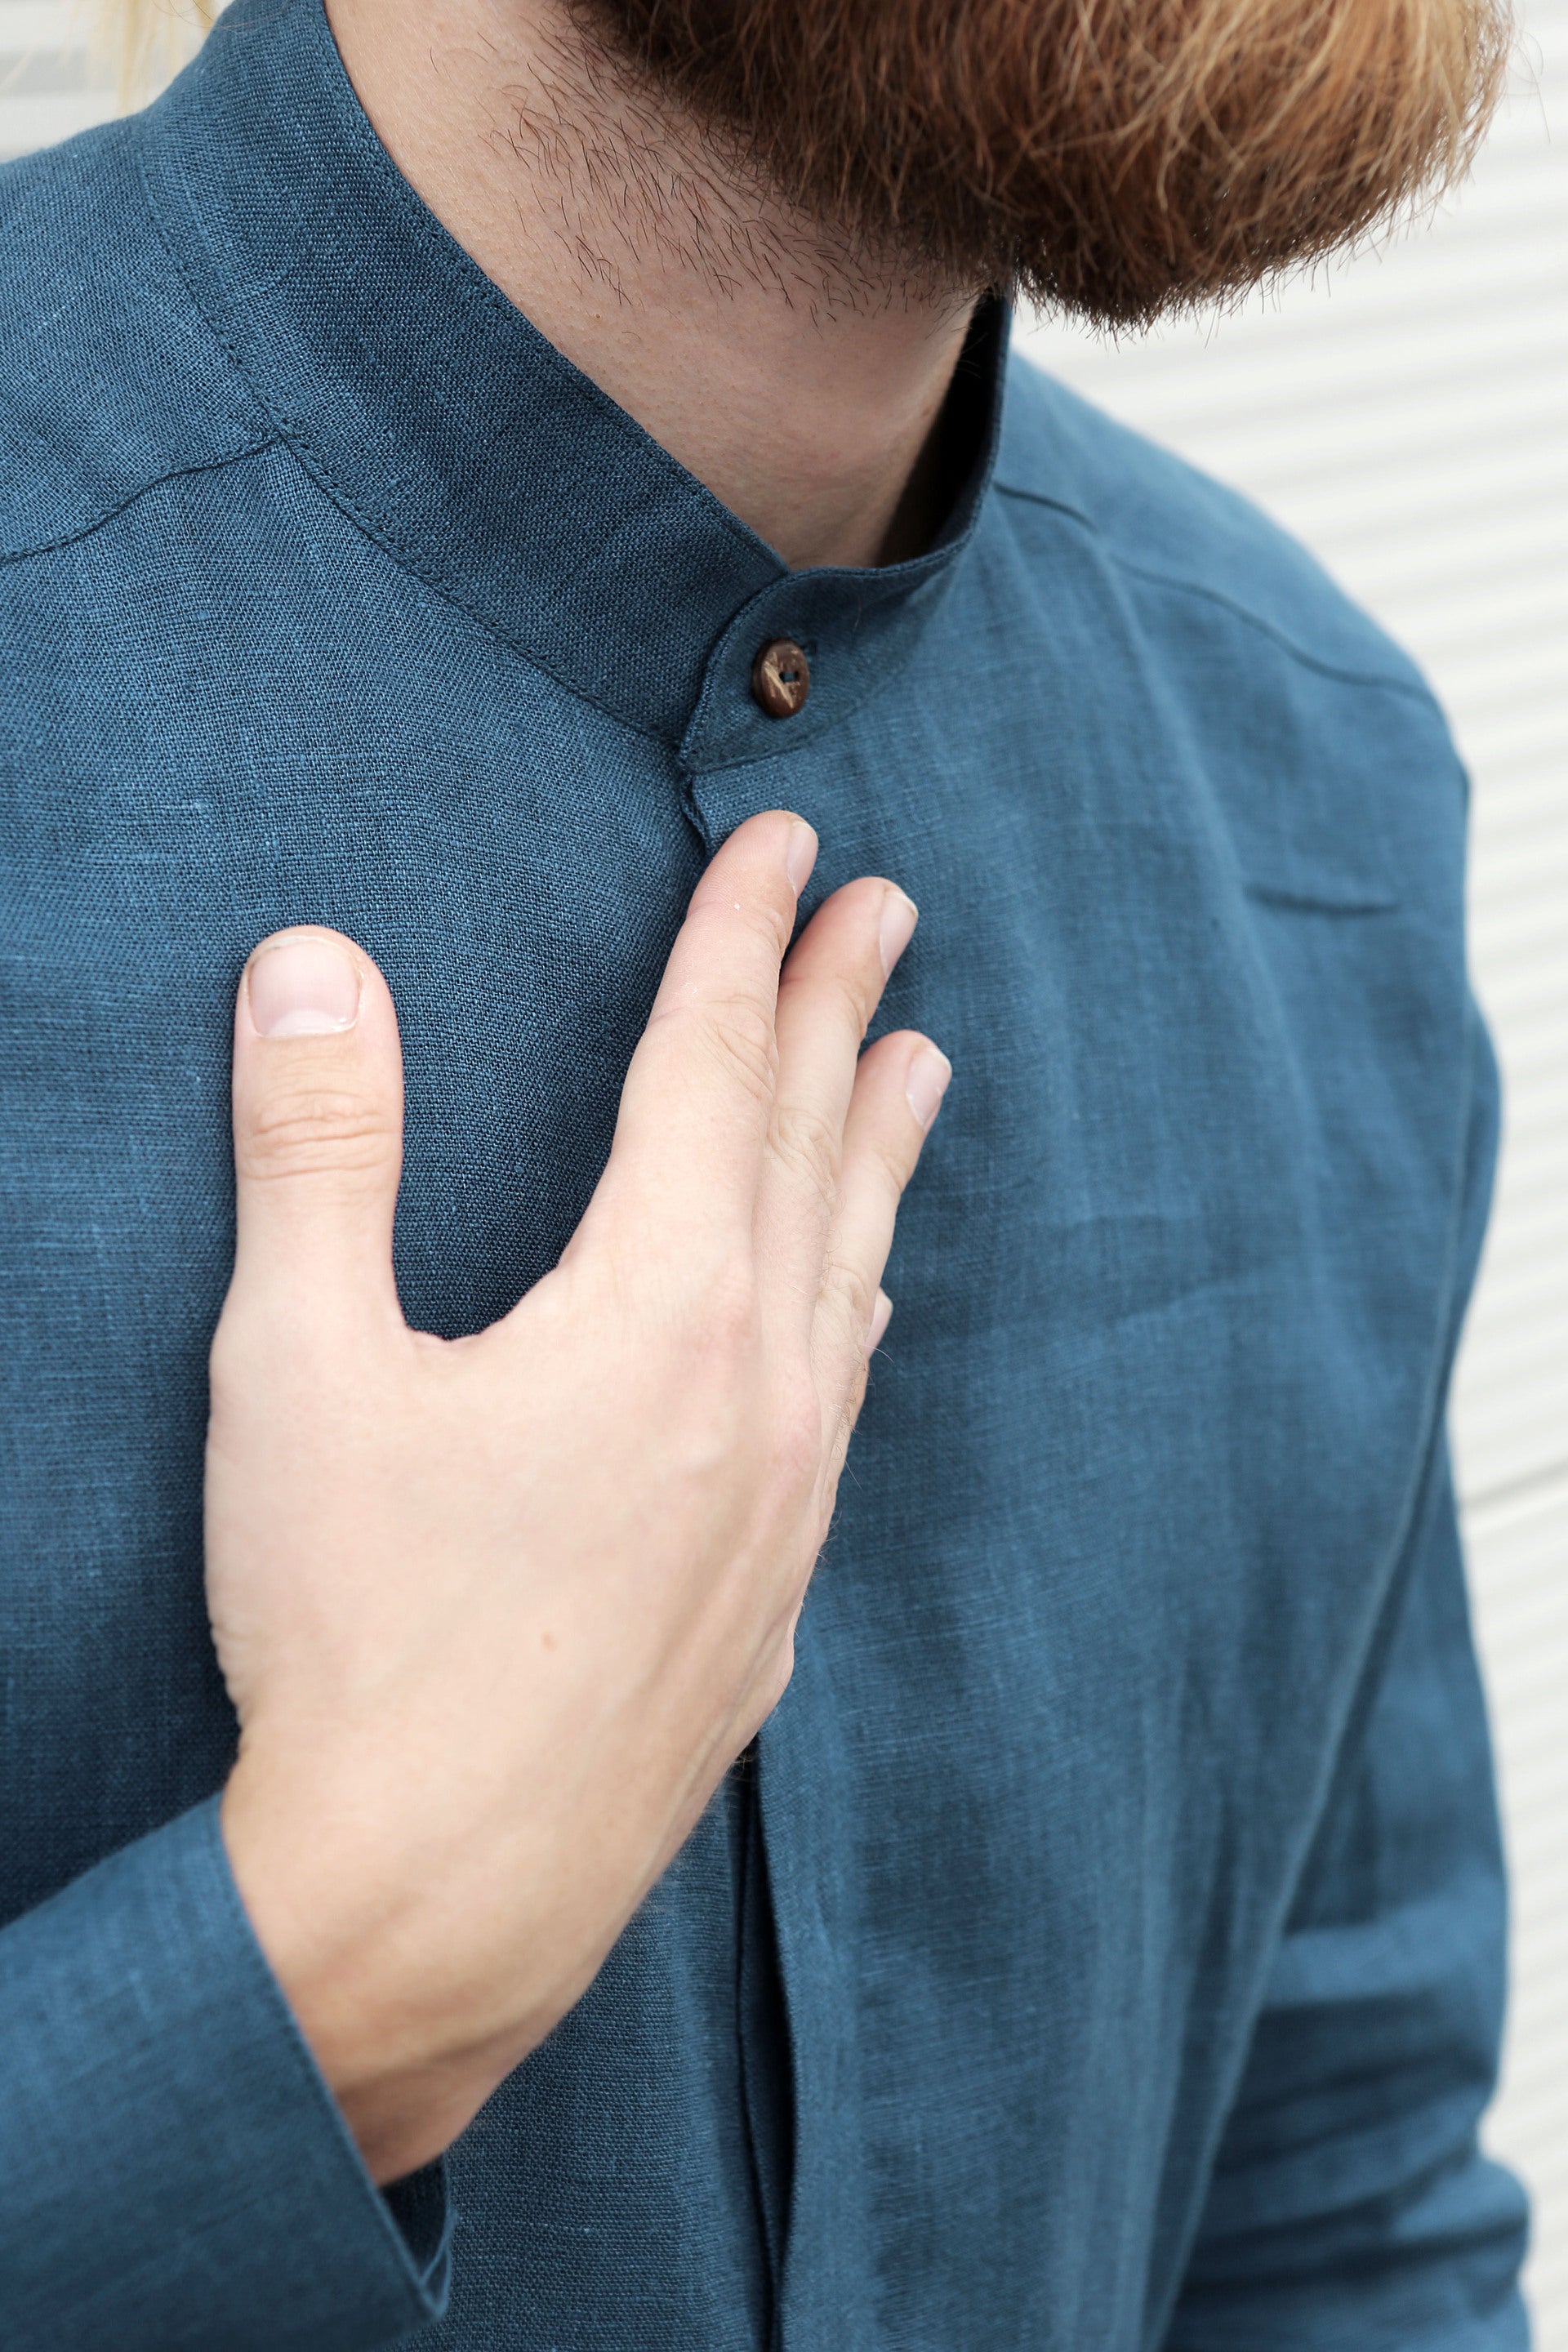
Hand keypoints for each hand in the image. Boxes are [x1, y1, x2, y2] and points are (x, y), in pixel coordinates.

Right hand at [209, 811, 950, 2182]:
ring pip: (848, 1273)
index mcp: (651, 1308)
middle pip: (805, 1150)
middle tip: (886, 906)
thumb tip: (309, 963)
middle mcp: (753, 1387)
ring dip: (879, 1154)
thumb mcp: (296, 1370)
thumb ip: (315, 1150)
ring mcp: (781, 1500)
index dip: (741, 942)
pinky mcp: (770, 1597)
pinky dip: (857, 1313)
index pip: (709, 1070)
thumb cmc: (352, 1636)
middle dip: (838, 1010)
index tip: (784, 844)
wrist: (435, 1901)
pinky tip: (866, 1305)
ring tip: (924, 1063)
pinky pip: (842, 1406)